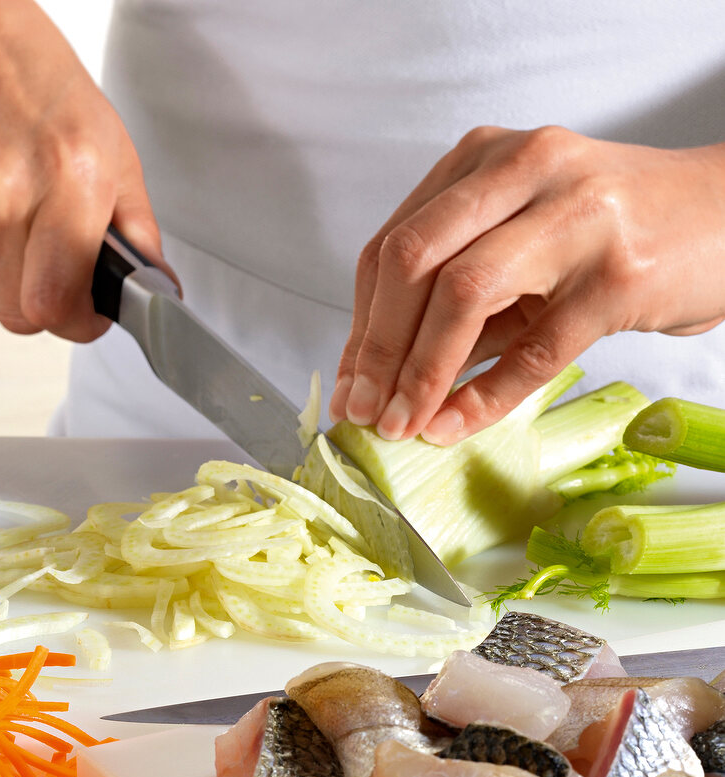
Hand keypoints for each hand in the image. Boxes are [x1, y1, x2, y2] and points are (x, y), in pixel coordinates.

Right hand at [0, 0, 172, 340]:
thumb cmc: (30, 76)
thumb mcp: (109, 141)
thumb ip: (136, 226)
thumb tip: (155, 285)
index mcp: (66, 179)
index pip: (59, 306)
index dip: (79, 323)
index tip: (88, 314)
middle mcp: (2, 196)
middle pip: (20, 316)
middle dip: (44, 304)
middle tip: (54, 269)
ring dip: (6, 274)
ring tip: (12, 212)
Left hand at [330, 126, 724, 443]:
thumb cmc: (607, 233)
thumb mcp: (518, 244)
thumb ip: (454, 298)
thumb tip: (381, 376)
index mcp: (486, 160)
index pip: (393, 245)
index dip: (361, 324)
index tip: (349, 384)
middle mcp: (524, 170)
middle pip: (413, 262)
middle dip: (377, 349)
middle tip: (365, 411)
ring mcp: (574, 217)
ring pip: (464, 296)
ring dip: (421, 374)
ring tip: (403, 423)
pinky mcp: (618, 274)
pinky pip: (535, 349)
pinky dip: (486, 396)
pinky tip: (457, 425)